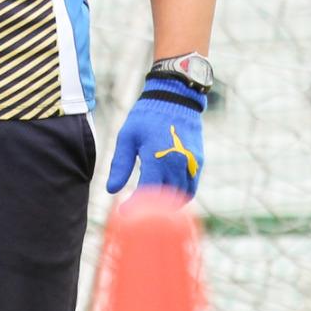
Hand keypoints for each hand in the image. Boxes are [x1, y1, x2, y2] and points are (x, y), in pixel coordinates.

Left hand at [104, 73, 206, 200]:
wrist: (176, 97)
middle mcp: (177, 163)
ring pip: (181, 197)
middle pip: (165, 199)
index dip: (135, 207)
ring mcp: (191, 164)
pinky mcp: (199, 162)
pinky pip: (191, 187)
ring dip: (167, 207)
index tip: (123, 213)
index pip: (146, 192)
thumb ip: (121, 164)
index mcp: (157, 157)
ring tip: (150, 208)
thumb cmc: (147, 115)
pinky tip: (166, 197)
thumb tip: (111, 190)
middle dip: (150, 210)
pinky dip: (179, 196)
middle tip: (136, 212)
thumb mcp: (128, 137)